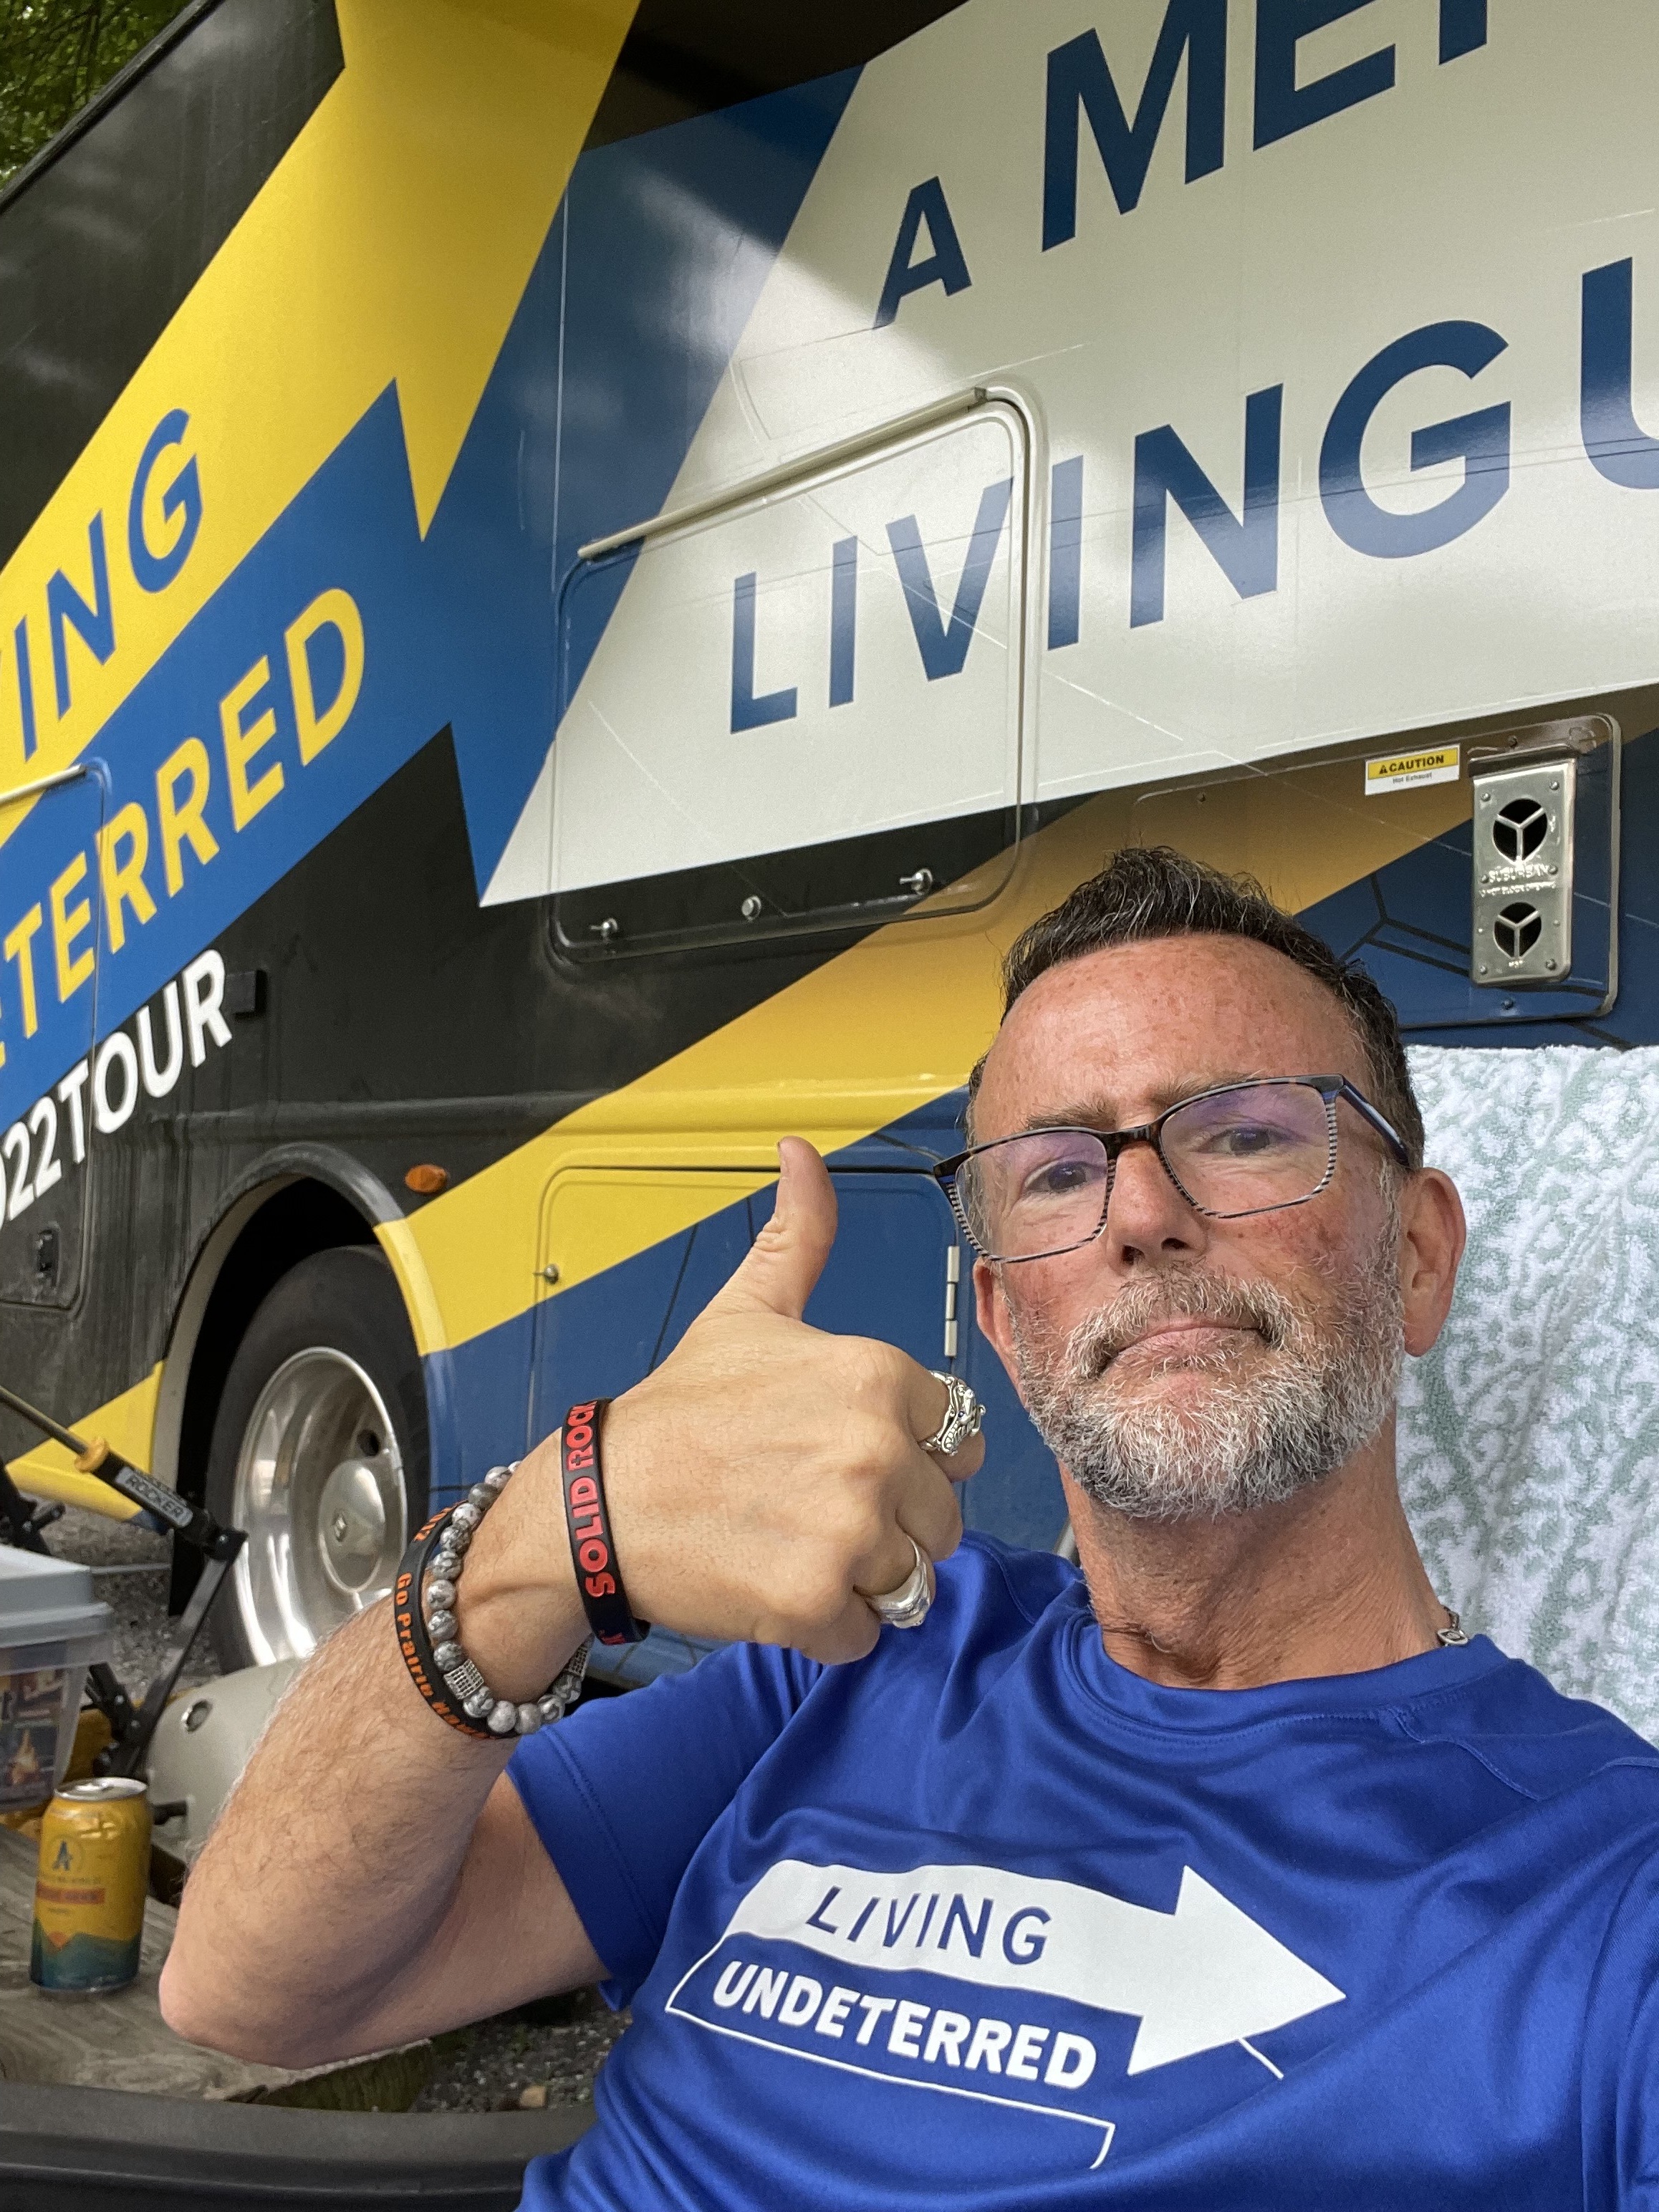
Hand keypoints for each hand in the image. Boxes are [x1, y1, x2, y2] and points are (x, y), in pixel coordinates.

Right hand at [599, 1137, 979, 1663]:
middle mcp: (876, 1449)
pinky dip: (824, 1626)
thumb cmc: (679, 1413)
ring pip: (913, 1580)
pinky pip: (865, 1634)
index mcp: (879, 1375)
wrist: (595, 1503)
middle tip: (806, 1507)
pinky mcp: (815, 1602)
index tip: (834, 1455)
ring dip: (860, 1577)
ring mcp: (848, 1530)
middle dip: (887, 1524)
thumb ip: (799, 1233)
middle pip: (942, 1519)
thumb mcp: (748, 1310)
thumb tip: (803, 1150)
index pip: (956, 1442)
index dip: (903, 1458)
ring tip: (791, 1543)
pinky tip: (772, 1587)